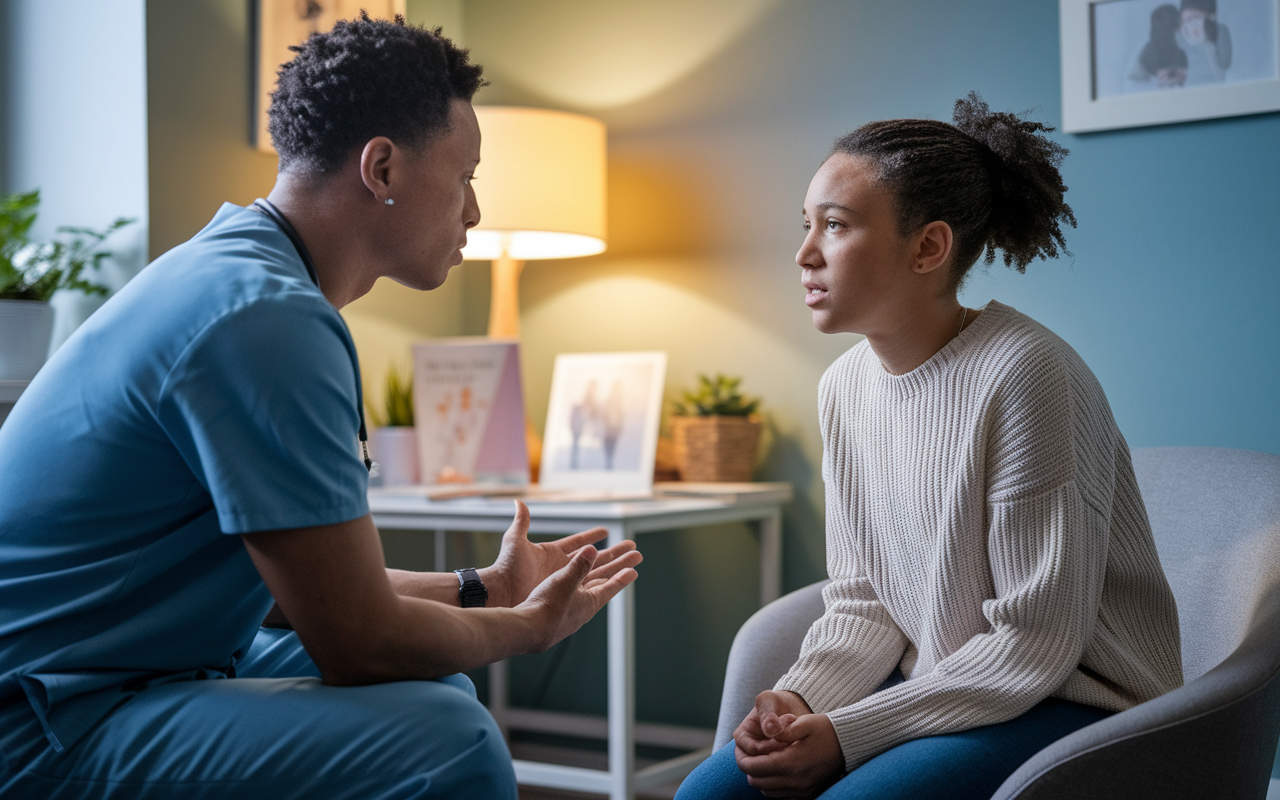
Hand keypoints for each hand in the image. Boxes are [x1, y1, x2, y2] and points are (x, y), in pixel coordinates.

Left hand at [480, 500, 639, 606]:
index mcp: (551, 553)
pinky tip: (620, 583)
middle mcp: (560, 568)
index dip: (591, 536)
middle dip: (614, 553)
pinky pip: (590, 589)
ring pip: (596, 573)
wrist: (501, 594)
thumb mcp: (515, 541)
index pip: (577, 543)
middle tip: (633, 547)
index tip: (607, 531)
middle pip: (593, 558)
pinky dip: (606, 585)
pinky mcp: (565, 595)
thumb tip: (518, 503)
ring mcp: (564, 582)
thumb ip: (522, 522)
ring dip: (616, 567)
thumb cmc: (506, 568)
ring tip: (636, 561)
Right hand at [516, 541, 639, 650]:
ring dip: (598, 575)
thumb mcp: (565, 581)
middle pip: (603, 583)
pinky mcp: (556, 614)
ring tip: (606, 567)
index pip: (611, 586)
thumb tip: (593, 549)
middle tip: (633, 555)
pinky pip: (573, 594)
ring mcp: (570, 612)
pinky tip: (576, 585)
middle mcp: (583, 608)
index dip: (623, 576)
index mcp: (590, 602)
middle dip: (617, 567)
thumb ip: (579, 565)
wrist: (526, 631)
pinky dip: (579, 584)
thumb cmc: (548, 608)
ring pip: (588, 588)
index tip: (634, 568)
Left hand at [734, 691, 843, 798]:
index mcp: (791, 763)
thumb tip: (767, 733)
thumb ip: (783, 729)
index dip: (741, 760)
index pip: (754, 768)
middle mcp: (795, 781)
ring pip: (767, 791)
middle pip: (757, 782)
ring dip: (760, 777)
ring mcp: (802, 791)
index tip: (738, 750)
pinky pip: (781, 796)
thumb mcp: (804, 722)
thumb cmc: (825, 729)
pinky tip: (775, 770)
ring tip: (761, 761)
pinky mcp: (808, 794)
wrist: (849, 743)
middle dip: (748, 769)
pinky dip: (773, 785)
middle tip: (746, 755)